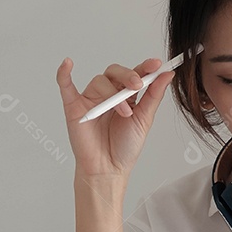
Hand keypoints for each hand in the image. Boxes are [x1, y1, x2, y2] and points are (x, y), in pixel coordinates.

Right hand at [56, 56, 175, 179]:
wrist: (109, 168)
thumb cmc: (125, 146)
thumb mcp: (144, 119)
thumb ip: (154, 96)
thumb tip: (167, 74)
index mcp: (127, 95)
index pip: (135, 74)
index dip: (145, 67)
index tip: (157, 64)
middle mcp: (108, 94)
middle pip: (115, 72)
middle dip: (128, 75)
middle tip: (138, 85)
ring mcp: (91, 99)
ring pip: (100, 81)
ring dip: (113, 93)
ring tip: (124, 113)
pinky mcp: (74, 107)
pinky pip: (65, 86)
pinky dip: (64, 74)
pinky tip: (68, 64)